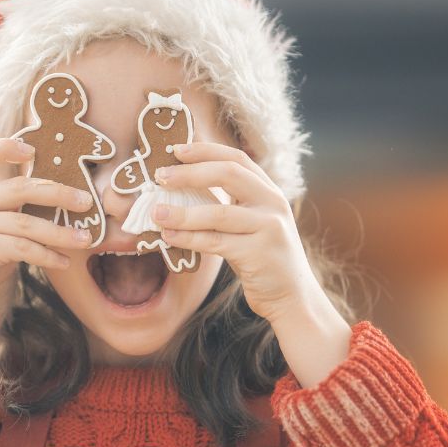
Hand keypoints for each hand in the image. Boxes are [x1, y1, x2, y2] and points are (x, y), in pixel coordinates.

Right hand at [0, 138, 94, 324]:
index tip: (33, 149)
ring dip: (60, 232)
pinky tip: (64, 262)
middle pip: (19, 187)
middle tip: (85, 202)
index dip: (4, 147)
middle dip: (58, 193)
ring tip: (85, 239)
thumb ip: (15, 216)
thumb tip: (60, 205)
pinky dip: (47, 255)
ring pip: (26, 222)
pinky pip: (23, 246)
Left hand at [150, 142, 321, 324]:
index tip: (176, 150)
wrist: (291, 296)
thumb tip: (180, 191)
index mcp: (268, 191)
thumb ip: (228, 205)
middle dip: (191, 172)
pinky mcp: (258, 254)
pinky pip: (215, 242)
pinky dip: (189, 238)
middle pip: (229, 174)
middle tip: (160, 176)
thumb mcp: (251, 224)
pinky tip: (169, 236)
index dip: (205, 151)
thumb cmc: (261, 259)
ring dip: (183, 212)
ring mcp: (268, 227)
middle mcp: (272, 203)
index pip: (236, 159)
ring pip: (218, 213)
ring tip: (156, 212)